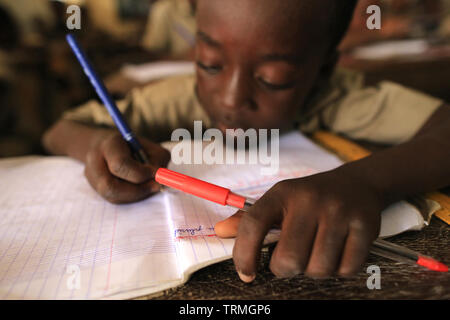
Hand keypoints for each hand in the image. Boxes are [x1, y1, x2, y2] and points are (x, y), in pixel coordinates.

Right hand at [84, 132, 169, 203]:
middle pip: (110, 186)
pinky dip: (131, 197)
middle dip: (137, 190)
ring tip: (149, 187)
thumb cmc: (133, 146)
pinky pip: (114, 200)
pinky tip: (140, 189)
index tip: (156, 173)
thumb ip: (157, 160)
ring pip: (112, 197)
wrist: (107, 145)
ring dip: (136, 195)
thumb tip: (160, 179)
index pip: (120, 164)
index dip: (141, 173)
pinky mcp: (95, 188)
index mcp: (108, 145)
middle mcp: (94, 161)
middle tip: (156, 187)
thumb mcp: (150, 146)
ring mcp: (91, 177)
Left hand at [215, 169, 383, 280]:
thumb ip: (249, 220)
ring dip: (315, 270)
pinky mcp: (363, 225)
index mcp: (282, 193)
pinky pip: (346, 269)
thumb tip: (219, 231)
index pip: (253, 225)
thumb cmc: (310, 198)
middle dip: (286, 269)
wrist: (356, 184)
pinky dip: (339, 270)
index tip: (246, 274)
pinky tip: (338, 252)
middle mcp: (309, 200)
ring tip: (317, 253)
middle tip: (292, 260)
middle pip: (288, 258)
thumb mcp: (279, 201)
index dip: (244, 254)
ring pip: (318, 268)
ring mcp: (338, 212)